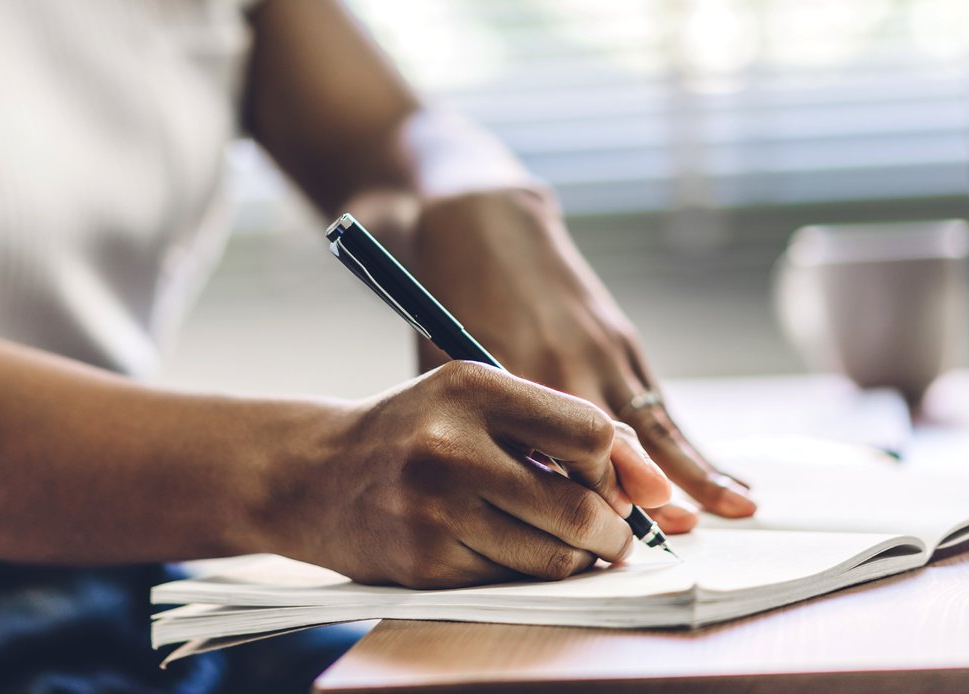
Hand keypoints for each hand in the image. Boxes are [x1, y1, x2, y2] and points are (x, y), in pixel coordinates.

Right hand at [283, 361, 674, 587]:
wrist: (312, 473)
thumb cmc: (413, 431)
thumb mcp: (475, 400)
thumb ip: (560, 427)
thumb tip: (656, 486)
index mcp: (471, 386)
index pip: (588, 433)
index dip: (614, 468)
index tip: (608, 482)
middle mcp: (450, 444)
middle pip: (579, 507)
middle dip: (610, 530)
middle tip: (608, 533)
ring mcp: (434, 507)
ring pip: (553, 556)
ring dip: (573, 559)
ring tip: (562, 543)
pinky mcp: (425, 561)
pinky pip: (512, 581)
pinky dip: (524, 574)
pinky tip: (505, 550)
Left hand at [407, 190, 756, 520]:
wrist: (482, 224)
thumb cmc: (448, 305)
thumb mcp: (444, 366)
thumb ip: (478, 428)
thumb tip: (506, 501)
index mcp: (511, 376)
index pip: (548, 456)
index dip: (574, 503)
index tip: (596, 544)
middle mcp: (562, 365)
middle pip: (610, 444)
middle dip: (642, 495)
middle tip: (676, 538)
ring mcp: (598, 351)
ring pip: (649, 422)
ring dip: (692, 469)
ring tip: (734, 509)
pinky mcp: (620, 341)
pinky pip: (658, 403)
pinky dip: (688, 443)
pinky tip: (720, 475)